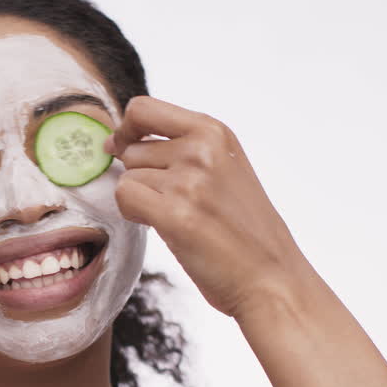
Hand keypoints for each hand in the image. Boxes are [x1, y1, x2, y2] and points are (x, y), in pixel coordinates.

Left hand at [107, 96, 317, 319]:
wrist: (271, 278)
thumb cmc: (243, 231)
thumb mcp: (225, 168)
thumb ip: (180, 148)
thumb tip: (115, 141)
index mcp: (214, 132)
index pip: (142, 109)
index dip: (125, 130)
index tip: (124, 149)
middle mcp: (202, 149)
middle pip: (131, 149)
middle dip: (141, 175)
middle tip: (178, 203)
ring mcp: (189, 180)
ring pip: (127, 176)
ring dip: (143, 200)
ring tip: (181, 218)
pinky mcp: (175, 214)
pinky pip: (125, 198)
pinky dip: (134, 215)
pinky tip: (164, 227)